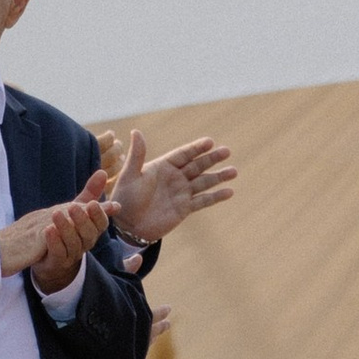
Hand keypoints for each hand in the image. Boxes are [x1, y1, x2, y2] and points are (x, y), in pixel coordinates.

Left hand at [1, 189, 112, 295]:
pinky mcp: (57, 262)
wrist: (48, 257)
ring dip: (65, 228)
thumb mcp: (77, 209)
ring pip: (73, 243)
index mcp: (92, 230)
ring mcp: (72, 254)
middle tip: (73, 206)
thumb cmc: (66, 229)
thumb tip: (103, 172)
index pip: (101, 224)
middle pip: (89, 234)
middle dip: (82, 220)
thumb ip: (90, 192)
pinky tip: (48, 229)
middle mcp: (85, 243)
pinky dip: (54, 241)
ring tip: (56, 214)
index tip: (93, 203)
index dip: (98, 214)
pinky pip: (58, 253)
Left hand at [101, 131, 238, 245]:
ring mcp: (181, 193)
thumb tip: (136, 131)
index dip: (196, 148)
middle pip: (197, 165)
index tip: (210, 141)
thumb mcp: (130, 175)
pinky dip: (216, 196)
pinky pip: (203, 201)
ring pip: (203, 182)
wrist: (126, 227)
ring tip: (234, 171)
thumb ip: (137, 155)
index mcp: (163, 166)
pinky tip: (229, 192)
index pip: (183, 154)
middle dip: (212, 159)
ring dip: (218, 177)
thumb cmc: (125, 198)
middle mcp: (174, 178)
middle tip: (226, 151)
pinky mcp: (184, 209)